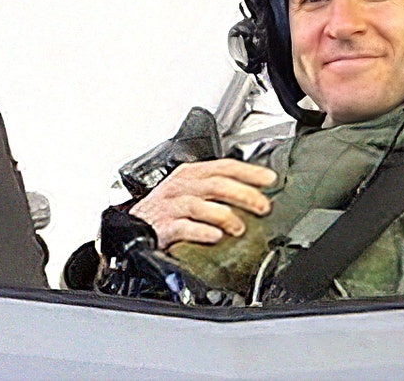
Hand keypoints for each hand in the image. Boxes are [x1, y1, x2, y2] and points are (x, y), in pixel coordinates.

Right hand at [129, 159, 276, 247]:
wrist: (133, 227)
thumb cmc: (166, 209)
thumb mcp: (190, 190)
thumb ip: (217, 188)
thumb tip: (254, 194)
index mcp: (191, 174)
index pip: (224, 166)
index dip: (249, 172)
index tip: (270, 179)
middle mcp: (181, 186)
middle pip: (217, 184)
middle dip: (244, 194)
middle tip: (263, 206)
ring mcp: (171, 206)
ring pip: (201, 205)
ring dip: (225, 216)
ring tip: (240, 228)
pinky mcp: (163, 227)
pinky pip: (184, 227)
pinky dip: (202, 231)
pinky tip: (216, 237)